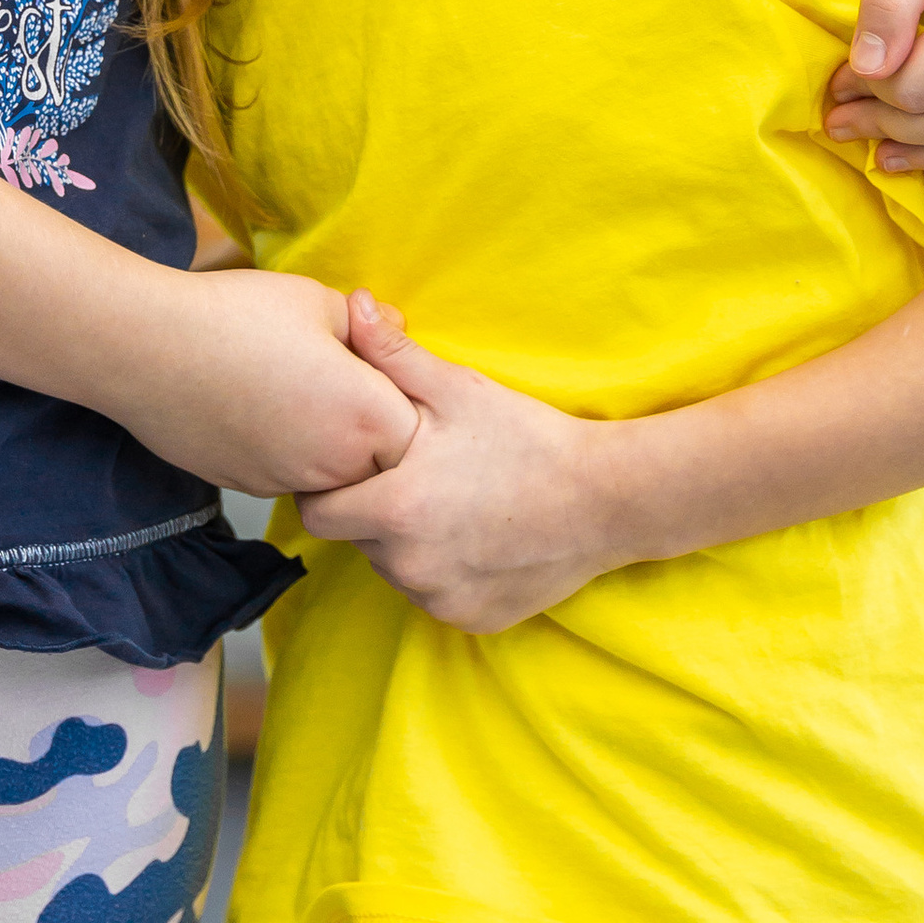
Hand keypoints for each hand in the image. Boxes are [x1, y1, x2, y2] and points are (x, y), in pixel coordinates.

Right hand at [123, 271, 418, 500]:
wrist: (146, 349)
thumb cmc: (236, 315)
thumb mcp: (318, 300)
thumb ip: (371, 325)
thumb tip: (396, 328)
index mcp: (367, 414)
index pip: (420, 430)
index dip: (407, 400)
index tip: (385, 374)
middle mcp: (337, 462)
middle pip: (385, 465)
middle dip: (377, 431)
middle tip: (348, 386)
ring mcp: (292, 482)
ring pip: (338, 477)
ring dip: (335, 447)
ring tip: (304, 396)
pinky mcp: (254, 487)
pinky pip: (294, 478)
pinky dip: (292, 454)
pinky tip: (264, 411)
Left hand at [293, 295, 628, 633]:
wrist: (607, 499)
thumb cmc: (529, 438)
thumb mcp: (459, 388)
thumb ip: (393, 354)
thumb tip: (354, 303)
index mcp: (394, 510)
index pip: (316, 513)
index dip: (329, 486)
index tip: (356, 466)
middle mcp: (409, 566)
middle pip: (354, 541)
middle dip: (367, 511)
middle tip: (408, 478)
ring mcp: (440, 599)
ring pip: (392, 569)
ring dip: (403, 542)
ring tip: (446, 502)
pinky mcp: (470, 618)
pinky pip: (432, 594)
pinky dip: (441, 570)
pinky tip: (473, 535)